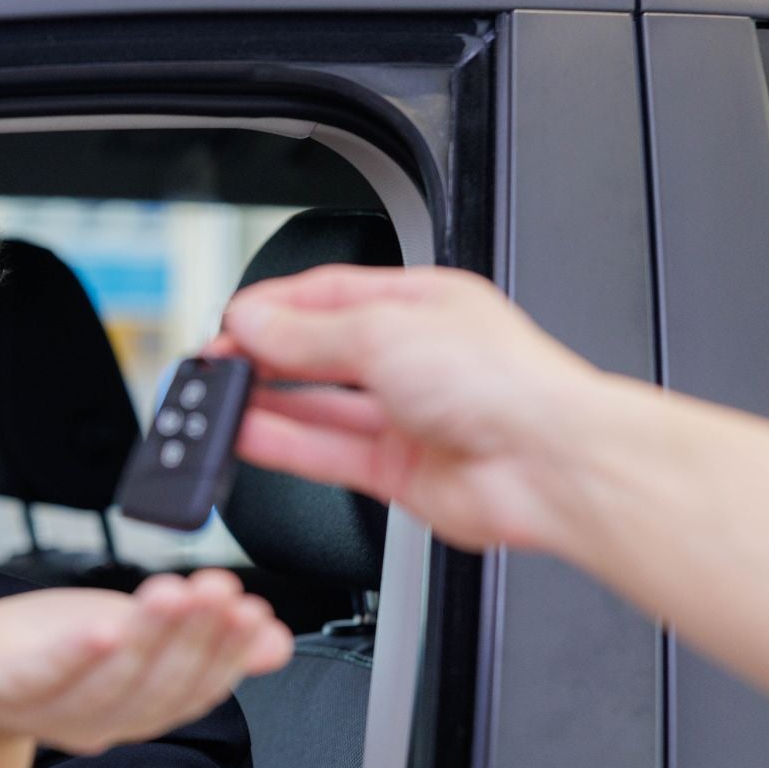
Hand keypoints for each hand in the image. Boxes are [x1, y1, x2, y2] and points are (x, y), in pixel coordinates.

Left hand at [0, 570, 291, 755]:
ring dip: (148, 637)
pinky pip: (42, 675)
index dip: (229, 654)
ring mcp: (47, 707)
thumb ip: (202, 642)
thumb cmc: (47, 651)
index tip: (255, 614)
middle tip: (222, 592)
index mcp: (136, 706)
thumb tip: (276, 642)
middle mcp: (99, 717)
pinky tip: (101, 626)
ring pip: (110, 679)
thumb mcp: (133, 639)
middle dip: (196, 636)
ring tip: (177, 593)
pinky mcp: (0, 686)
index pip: (195, 687)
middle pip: (158, 683)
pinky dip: (74, 656)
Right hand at [208, 264, 610, 550]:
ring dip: (267, 403)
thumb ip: (309, 334)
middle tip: (217, 364)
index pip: (329, 296)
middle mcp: (413, 358)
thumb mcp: (386, 332)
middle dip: (265, 356)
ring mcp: (406, 417)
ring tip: (220, 403)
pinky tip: (248, 435)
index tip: (231, 323)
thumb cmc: (505, 384)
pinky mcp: (398, 471)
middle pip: (318, 351)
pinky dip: (283, 444)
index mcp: (421, 305)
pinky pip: (326, 452)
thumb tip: (254, 324)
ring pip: (318, 406)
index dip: (274, 308)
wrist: (551, 465)